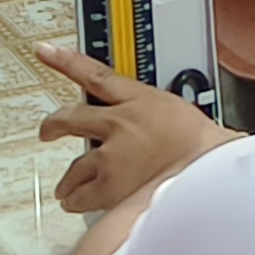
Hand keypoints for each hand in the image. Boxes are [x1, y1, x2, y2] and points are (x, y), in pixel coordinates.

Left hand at [35, 45, 230, 217]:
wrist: (209, 172)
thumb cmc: (207, 148)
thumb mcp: (185, 115)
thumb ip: (158, 116)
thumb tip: (156, 122)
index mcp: (141, 100)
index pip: (96, 74)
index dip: (66, 61)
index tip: (46, 52)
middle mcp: (120, 124)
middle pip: (72, 118)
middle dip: (54, 125)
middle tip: (47, 131)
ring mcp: (111, 156)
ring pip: (75, 165)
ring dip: (69, 177)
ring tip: (65, 187)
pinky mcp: (109, 185)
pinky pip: (81, 194)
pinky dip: (77, 200)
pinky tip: (74, 202)